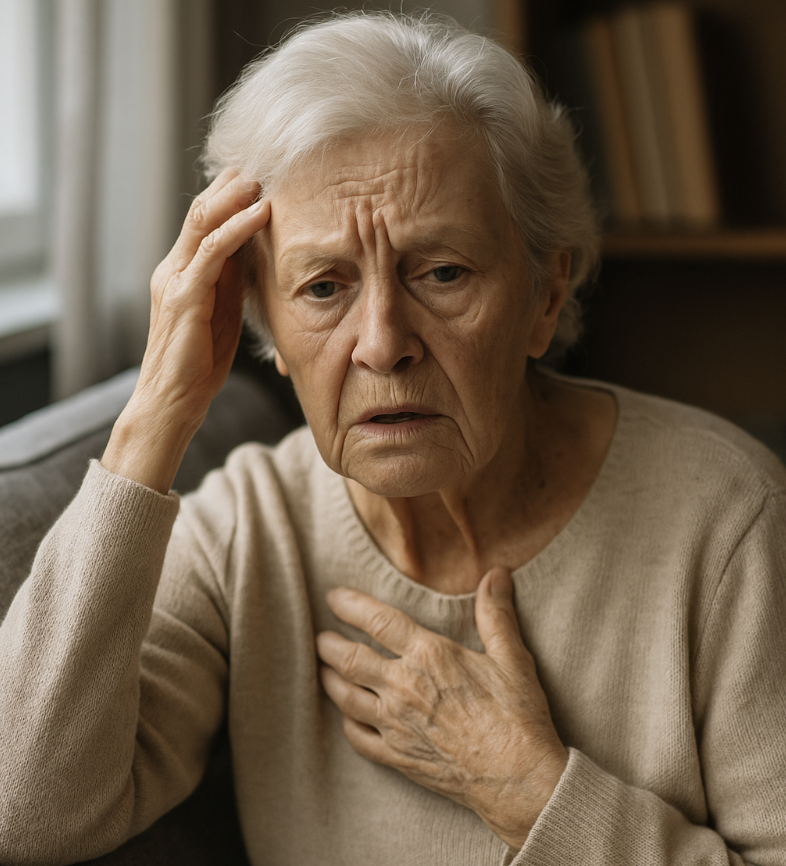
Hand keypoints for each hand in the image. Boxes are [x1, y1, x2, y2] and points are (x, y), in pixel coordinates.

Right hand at [102, 169, 270, 491]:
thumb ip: (231, 283)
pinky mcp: (183, 298)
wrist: (172, 402)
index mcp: (182, 273)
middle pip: (201, 211)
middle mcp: (173, 269)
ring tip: (263, 176)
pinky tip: (260, 214)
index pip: (204, 222)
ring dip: (235, 197)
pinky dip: (237, 230)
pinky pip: (211, 254)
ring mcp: (175, 281)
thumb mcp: (222, 314)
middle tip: (262, 162)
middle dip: (231, 185)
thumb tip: (256, 255)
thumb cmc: (199, 364)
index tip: (260, 175)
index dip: (230, 195)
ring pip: (203, 223)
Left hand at [316, 567, 567, 849]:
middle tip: (320, 637)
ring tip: (323, 669)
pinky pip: (359, 739)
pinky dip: (347, 724)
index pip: (378, 622)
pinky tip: (346, 718)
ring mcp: (396, 725)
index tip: (334, 596)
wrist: (517, 779)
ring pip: (347, 698)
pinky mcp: (398, 757)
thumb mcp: (512, 657)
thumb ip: (495, 613)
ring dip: (330, 680)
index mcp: (429, 656)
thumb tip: (496, 573)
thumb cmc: (517, 716)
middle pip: (351, 659)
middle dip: (330, 645)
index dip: (352, 605)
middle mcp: (404, 688)